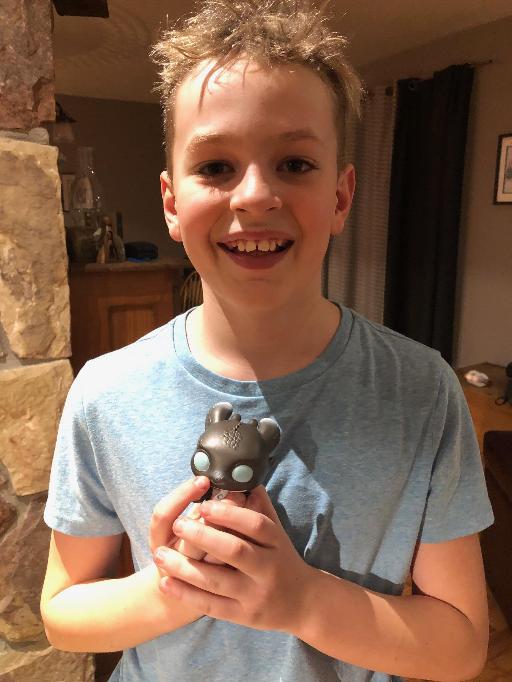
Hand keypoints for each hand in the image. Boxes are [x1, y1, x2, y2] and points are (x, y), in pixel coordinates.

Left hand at [153, 486, 315, 634]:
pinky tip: (166, 583)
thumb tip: (242, 478)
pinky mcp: (243, 615)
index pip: (255, 524)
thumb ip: (260, 507)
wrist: (302, 603)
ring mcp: (255, 594)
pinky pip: (211, 605)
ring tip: (160, 555)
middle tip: (178, 525)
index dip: (229, 514)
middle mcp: (267, 568)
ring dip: (185, 567)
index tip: (204, 505)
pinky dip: (186, 594)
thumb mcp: (277, 533)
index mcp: (276, 543)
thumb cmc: (282, 559)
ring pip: (217, 580)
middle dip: (203, 537)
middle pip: (235, 551)